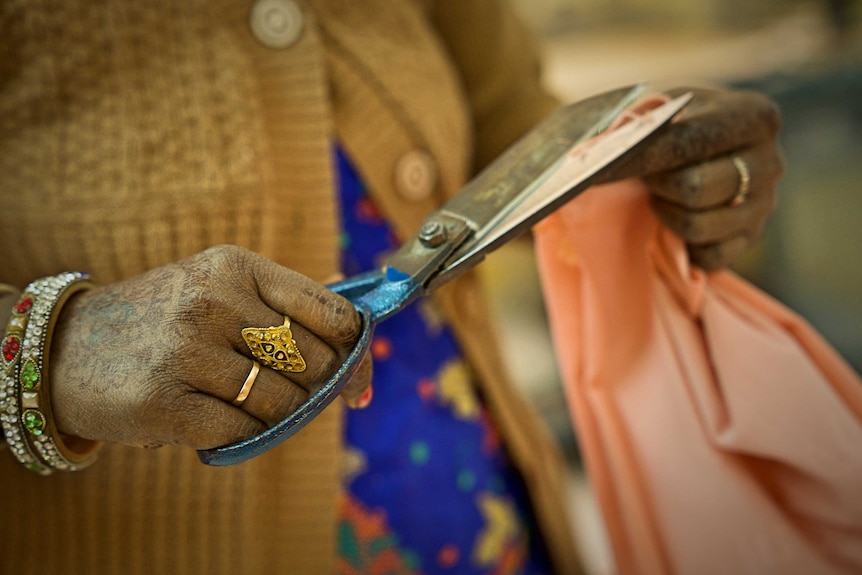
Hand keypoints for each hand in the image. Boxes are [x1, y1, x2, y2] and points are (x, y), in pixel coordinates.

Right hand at [48, 245, 371, 449]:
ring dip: (276, 413)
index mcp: (236, 266)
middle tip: (293, 393)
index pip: (331, 311)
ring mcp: (186, 350)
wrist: (66, 348)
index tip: (358, 376)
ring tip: (242, 400)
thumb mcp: (218, 288)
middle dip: (314, 386)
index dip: (356, 350)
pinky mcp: (164, 401)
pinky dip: (241, 432)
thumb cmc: (164, 321)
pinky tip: (212, 415)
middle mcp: (213, 300)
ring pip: (282, 401)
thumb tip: (358, 345)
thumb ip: (283, 308)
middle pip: (313, 360)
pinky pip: (243, 430)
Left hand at [616, 87, 784, 269]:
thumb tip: (603, 147)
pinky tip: (677, 219)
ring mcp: (765, 205)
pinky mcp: (751, 239)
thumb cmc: (680, 124)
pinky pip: (708, 256)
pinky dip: (684, 243)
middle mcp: (770, 161)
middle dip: (657, 185)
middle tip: (644, 177)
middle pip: (694, 188)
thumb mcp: (666, 107)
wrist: (708, 148)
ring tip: (661, 195)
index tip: (601, 169)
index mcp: (752, 116)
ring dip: (666, 213)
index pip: (687, 143)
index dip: (640, 159)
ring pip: (697, 225)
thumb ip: (642, 123)